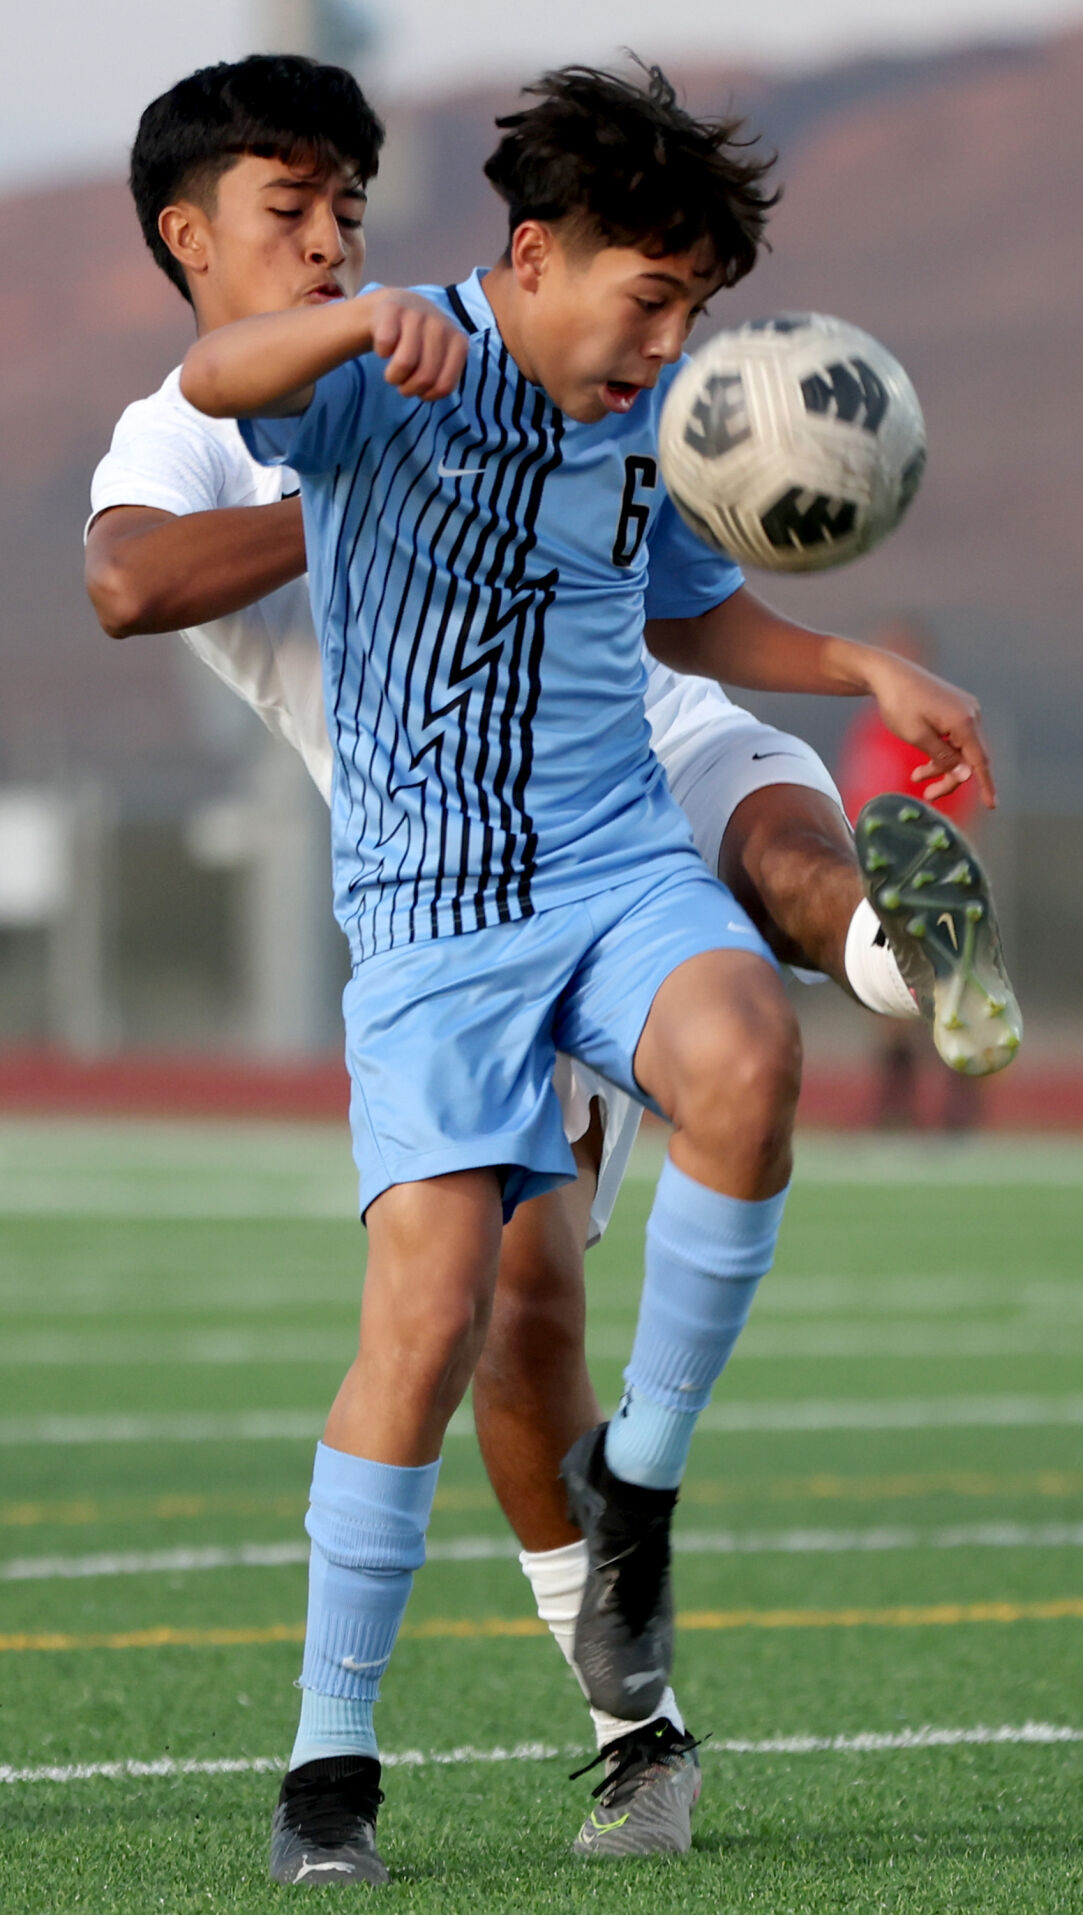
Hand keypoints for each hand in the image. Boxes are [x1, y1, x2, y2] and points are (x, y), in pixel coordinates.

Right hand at [367, 291, 468, 400]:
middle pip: (424, 378)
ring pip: (404, 363)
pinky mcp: (393, 308)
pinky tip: (386, 347)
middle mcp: (441, 325)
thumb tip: (427, 393)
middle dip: (408, 389)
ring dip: (393, 377)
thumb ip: (443, 378)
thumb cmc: (423, 342)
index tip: (420, 390)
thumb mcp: (441, 359)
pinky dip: (381, 352)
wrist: (401, 304)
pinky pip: (385, 345)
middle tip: (403, 383)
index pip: (444, 386)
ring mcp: (418, 314)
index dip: (427, 395)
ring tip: (393, 372)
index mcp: (458, 342)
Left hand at [863, 652, 995, 806]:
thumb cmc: (899, 704)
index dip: (986, 785)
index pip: (980, 761)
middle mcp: (971, 714)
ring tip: (916, 777)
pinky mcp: (955, 707)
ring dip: (942, 766)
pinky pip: (955, 737)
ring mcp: (965, 709)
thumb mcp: (917, 737)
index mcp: (964, 721)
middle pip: (970, 757)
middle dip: (950, 778)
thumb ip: (944, 758)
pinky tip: (924, 758)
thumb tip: (966, 775)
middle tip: (928, 795)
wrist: (888, 674)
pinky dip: (941, 751)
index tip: (992, 805)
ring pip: (961, 749)